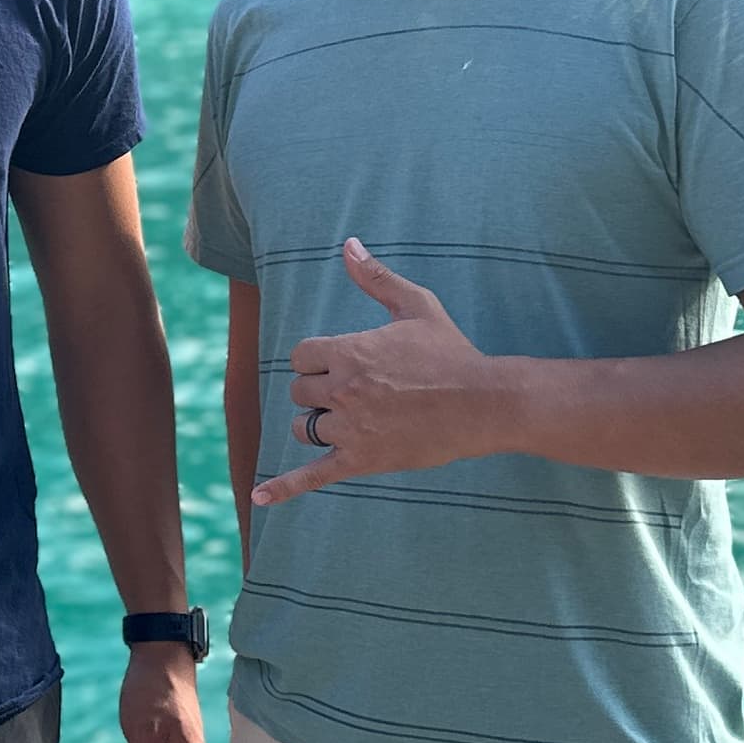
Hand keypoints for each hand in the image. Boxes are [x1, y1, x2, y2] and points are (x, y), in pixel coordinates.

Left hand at [264, 240, 499, 505]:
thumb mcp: (415, 306)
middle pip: (299, 390)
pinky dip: (284, 487)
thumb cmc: (450, 352)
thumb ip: (375, 277)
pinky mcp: (361, 460)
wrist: (483, 403)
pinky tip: (260, 498)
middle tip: (354, 390)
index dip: (317, 359)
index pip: (301, 355)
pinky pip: (313, 475)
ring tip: (350, 419)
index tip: (341, 362)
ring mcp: (350, 428)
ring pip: (304, 427)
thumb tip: (348, 244)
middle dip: (318, 390)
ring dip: (318, 423)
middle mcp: (343, 390)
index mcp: (350, 352)